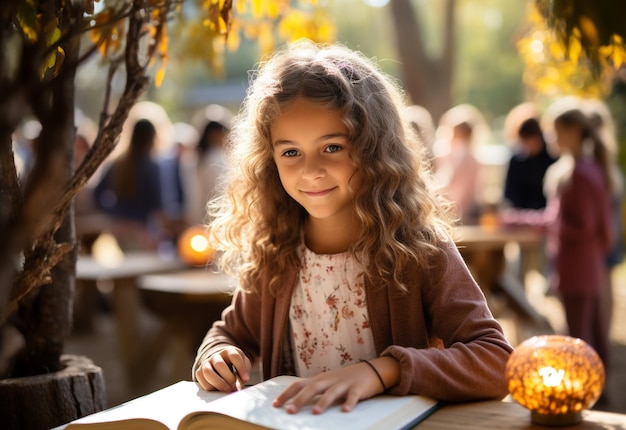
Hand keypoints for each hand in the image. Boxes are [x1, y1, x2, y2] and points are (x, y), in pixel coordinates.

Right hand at [195, 346, 250, 391]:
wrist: (222, 364)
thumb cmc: (235, 366)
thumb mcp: (243, 365)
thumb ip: (244, 373)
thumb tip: (241, 384)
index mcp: (229, 351)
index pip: (234, 356)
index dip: (241, 368)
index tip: (246, 379)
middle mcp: (216, 356)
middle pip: (219, 364)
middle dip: (228, 378)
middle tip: (234, 386)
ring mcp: (206, 363)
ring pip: (207, 372)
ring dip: (218, 384)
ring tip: (227, 389)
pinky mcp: (199, 372)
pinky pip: (202, 380)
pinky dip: (211, 388)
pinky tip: (218, 390)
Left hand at [272, 360, 390, 414]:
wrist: (371, 369)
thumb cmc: (345, 379)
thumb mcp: (327, 382)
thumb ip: (314, 389)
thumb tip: (295, 401)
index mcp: (320, 380)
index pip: (299, 385)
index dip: (286, 394)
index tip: (275, 405)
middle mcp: (329, 380)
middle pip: (312, 388)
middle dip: (300, 400)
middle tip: (289, 411)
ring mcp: (344, 384)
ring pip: (332, 392)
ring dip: (324, 402)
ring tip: (316, 412)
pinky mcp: (358, 388)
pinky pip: (353, 396)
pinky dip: (349, 402)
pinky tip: (346, 410)